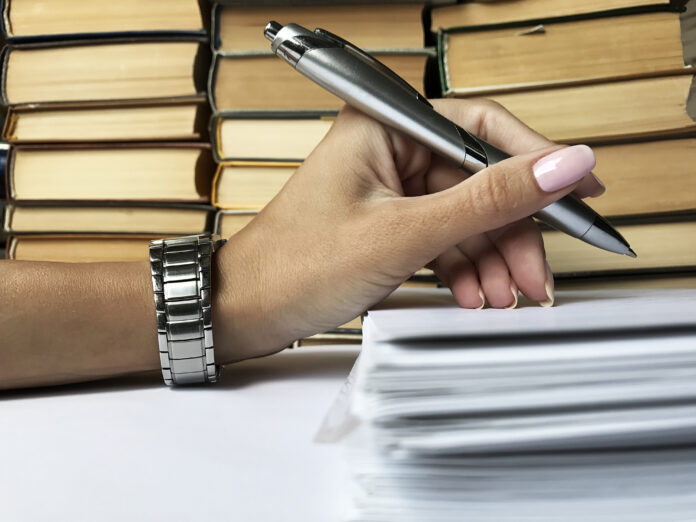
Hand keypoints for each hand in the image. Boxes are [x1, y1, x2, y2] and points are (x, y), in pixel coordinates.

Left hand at [212, 99, 603, 361]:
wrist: (246, 311)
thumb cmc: (295, 265)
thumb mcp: (404, 233)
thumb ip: (487, 199)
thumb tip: (560, 164)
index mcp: (385, 124)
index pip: (482, 127)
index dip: (537, 159)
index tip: (579, 192)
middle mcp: (390, 148)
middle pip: (480, 179)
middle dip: (512, 232)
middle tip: (536, 274)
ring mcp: (391, 187)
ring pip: (466, 214)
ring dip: (491, 258)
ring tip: (503, 296)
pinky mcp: (390, 220)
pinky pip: (445, 236)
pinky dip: (464, 267)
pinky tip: (472, 294)